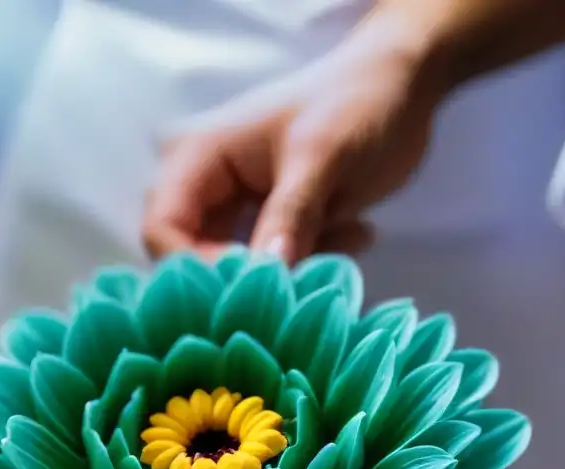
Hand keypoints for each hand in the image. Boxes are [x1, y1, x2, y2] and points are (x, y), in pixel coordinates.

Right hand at [142, 23, 443, 264]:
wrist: (402, 88)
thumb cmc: (357, 106)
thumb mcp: (325, 157)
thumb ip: (290, 215)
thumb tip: (264, 273)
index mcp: (199, 158)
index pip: (162, 229)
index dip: (194, 266)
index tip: (250, 284)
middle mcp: (204, 187)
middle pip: (189, 256)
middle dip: (242, 277)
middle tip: (299, 278)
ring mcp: (233, 209)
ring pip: (232, 269)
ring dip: (284, 274)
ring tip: (340, 247)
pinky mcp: (264, 227)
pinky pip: (267, 266)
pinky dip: (307, 264)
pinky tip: (353, 235)